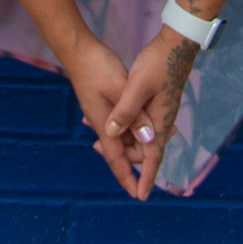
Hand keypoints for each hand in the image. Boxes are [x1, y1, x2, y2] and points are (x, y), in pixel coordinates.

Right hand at [60, 33, 156, 198]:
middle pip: (122, 149)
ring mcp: (99, 112)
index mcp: (105, 124)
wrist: (76, 48)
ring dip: (137, 139)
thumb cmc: (97, 66)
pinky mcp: (101, 102)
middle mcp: (101, 122)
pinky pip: (118, 123)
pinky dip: (130, 126)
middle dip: (140, 155)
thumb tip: (147, 140)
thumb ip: (134, 114)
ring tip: (157, 135)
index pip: (117, 159)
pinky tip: (137, 121)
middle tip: (166, 145)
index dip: (128, 178)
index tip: (138, 195)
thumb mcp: (121, 88)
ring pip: (122, 135)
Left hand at [102, 26, 197, 201]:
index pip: (152, 159)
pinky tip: (111, 114)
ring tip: (92, 126)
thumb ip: (126, 112)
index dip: (145, 178)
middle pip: (141, 149)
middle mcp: (163, 122)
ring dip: (119, 135)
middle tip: (94, 146)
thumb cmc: (157, 64)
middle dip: (121, 152)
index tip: (140, 197)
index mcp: (159, 123)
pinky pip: (140, 123)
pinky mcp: (158, 103)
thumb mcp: (136, 86)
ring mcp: (162, 112)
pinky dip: (124, 123)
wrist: (176, 43)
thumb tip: (113, 135)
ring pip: (139, 135)